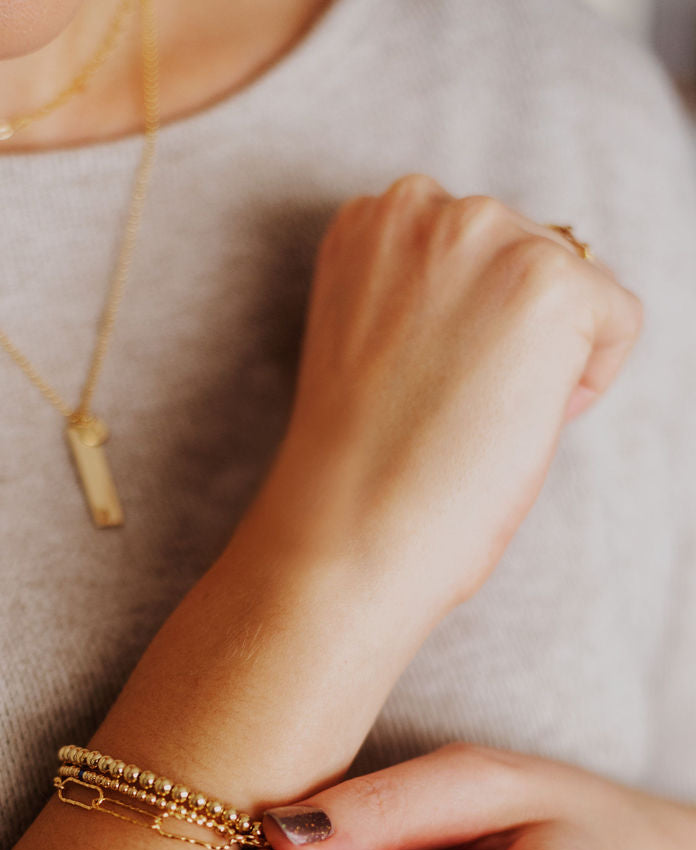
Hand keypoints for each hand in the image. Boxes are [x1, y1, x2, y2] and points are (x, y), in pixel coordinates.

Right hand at [242, 175, 642, 624]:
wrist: (344, 533)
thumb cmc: (351, 470)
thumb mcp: (369, 344)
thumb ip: (419, 296)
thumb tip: (498, 300)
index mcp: (366, 222)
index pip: (467, 245)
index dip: (467, 326)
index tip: (438, 386)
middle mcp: (421, 207)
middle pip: (524, 252)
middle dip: (511, 331)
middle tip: (459, 412)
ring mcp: (486, 237)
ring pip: (570, 282)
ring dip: (546, 352)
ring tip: (479, 417)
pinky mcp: (550, 284)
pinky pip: (615, 319)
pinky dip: (586, 380)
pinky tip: (521, 423)